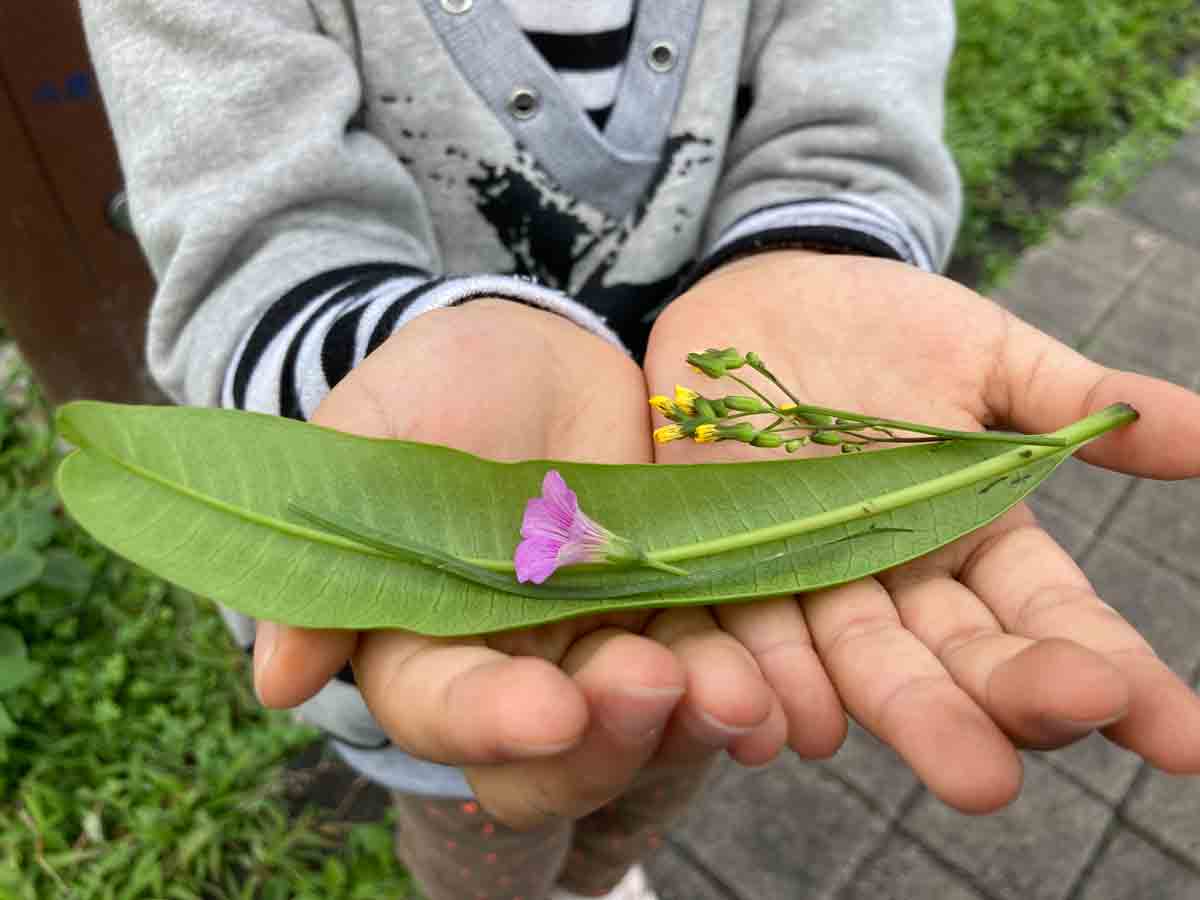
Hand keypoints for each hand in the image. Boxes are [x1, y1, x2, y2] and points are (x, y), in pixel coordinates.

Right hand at [251, 300, 778, 827]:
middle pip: (553, 763)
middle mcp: (516, 671)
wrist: (543, 353)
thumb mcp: (376, 436)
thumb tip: (279, 683)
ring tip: (741, 692)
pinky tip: (782, 685)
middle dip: (605, 741)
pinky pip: (717, 678)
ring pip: (644, 733)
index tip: (548, 706)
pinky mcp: (680, 624)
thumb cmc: (443, 385)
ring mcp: (603, 652)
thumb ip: (335, 543)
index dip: (491, 723)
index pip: (445, 712)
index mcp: (426, 640)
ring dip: (691, 725)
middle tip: (653, 681)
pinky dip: (750, 687)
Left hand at [644, 250, 1199, 812]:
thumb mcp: (987, 356)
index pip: (1052, 621)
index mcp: (975, 538)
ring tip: (912, 764)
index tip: (1181, 739)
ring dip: (879, 718)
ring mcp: (808, 579)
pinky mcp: (722, 564)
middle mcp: (898, 579)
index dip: (1112, 676)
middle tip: (996, 781)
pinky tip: (774, 727)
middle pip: (949, 663)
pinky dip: (758, 682)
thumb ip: (1076, 403)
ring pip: (851, 664)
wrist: (763, 298)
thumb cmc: (885, 326)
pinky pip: (737, 633)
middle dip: (978, 716)